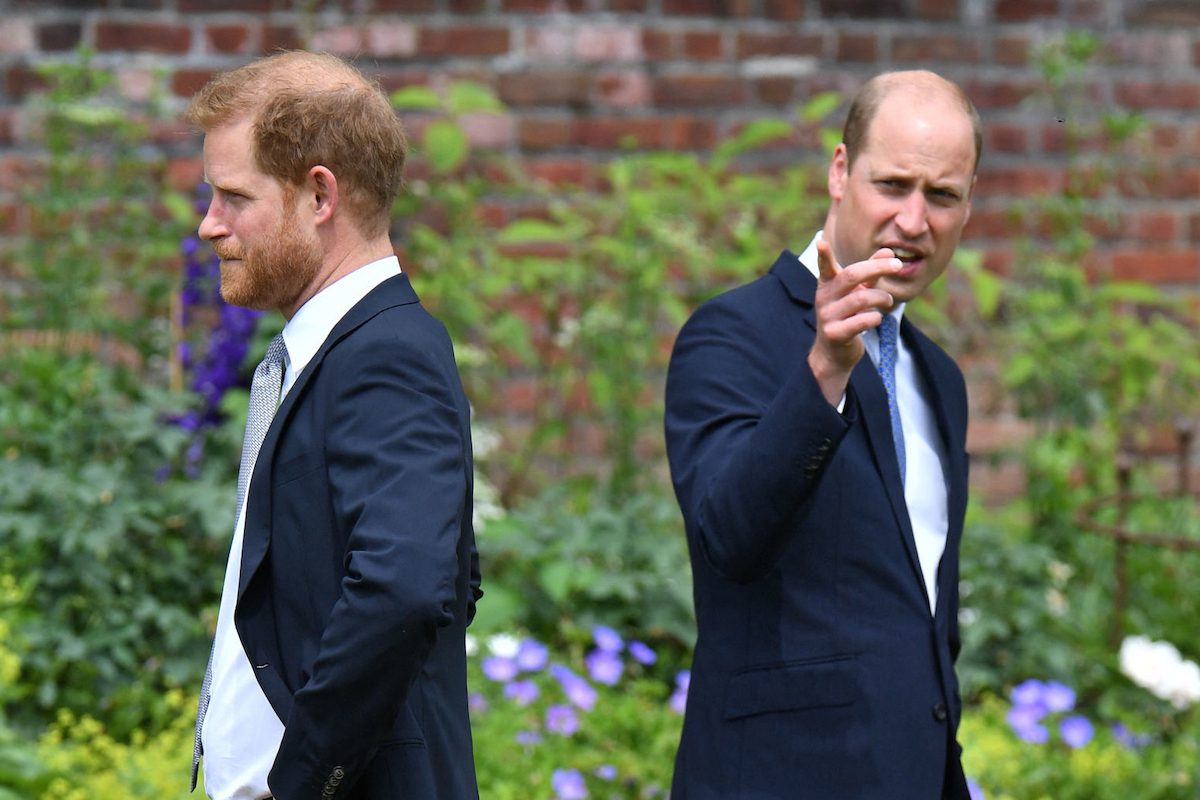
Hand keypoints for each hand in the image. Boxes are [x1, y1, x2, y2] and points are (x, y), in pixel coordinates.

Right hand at [807, 239, 900, 405]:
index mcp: (828, 284)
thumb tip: (888, 251)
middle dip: (877, 267)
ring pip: (861, 298)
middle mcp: (824, 298)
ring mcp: (828, 316)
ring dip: (882, 297)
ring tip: (888, 301)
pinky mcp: (835, 334)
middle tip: (897, 265)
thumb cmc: (848, 316)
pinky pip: (863, 321)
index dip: (823, 255)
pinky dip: (876, 318)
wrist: (835, 353)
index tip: (821, 242)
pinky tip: (876, 319)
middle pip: (851, 275)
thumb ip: (871, 273)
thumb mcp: (858, 292)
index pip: (825, 266)